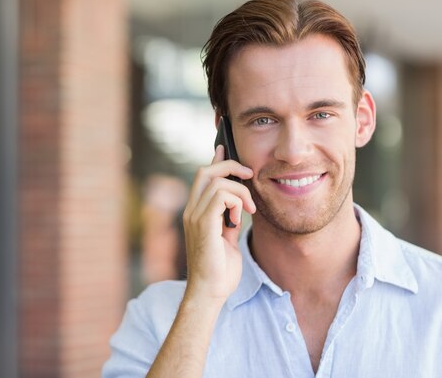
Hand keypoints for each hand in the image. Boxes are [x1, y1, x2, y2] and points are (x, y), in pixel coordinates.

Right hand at [182, 145, 255, 303]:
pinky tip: (242, 218)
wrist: (210, 292)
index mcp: (195, 212)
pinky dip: (236, 201)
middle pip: (206, 171)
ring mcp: (194, 217)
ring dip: (240, 190)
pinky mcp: (203, 224)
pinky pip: (219, 196)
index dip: (216, 161)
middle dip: (231, 167)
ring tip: (250, 210)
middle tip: (251, 176)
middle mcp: (191, 211)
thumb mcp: (227, 238)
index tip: (225, 150)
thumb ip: (229, 218)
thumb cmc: (219, 270)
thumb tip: (238, 204)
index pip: (203, 177)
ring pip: (216, 181)